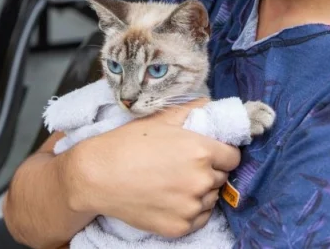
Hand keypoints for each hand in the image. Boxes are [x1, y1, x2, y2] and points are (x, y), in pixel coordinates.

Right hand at [68, 99, 240, 237]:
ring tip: (175, 183)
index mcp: (201, 151)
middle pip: (222, 178)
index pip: (233, 157)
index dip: (222, 154)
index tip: (210, 154)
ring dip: (200, 192)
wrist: (97, 176)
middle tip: (185, 167)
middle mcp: (201, 180)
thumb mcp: (160, 120)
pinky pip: (199, 219)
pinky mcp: (179, 227)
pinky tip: (171, 199)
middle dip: (209, 172)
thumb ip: (191, 110)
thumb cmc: (126, 144)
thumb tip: (210, 103)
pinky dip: (190, 211)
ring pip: (211, 199)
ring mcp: (190, 206)